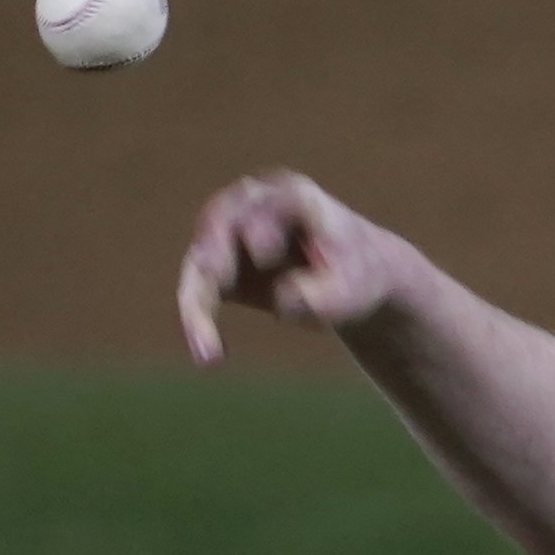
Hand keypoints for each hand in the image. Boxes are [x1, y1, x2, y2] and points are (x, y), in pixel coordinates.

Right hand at [175, 171, 408, 364]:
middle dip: (213, 261)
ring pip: (200, 263)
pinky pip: (198, 292)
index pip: (268, 207)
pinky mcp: (218, 264)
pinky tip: (209, 358)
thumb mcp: (353, 288)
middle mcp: (251, 204)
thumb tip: (282, 300)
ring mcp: (228, 232)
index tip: (265, 255)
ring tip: (208, 352)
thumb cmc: (358, 276)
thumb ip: (323, 293)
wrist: (352, 278)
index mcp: (292, 196)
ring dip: (197, 307)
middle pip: (219, 227)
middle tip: (208, 302)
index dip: (260, 227)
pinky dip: (199, 322)